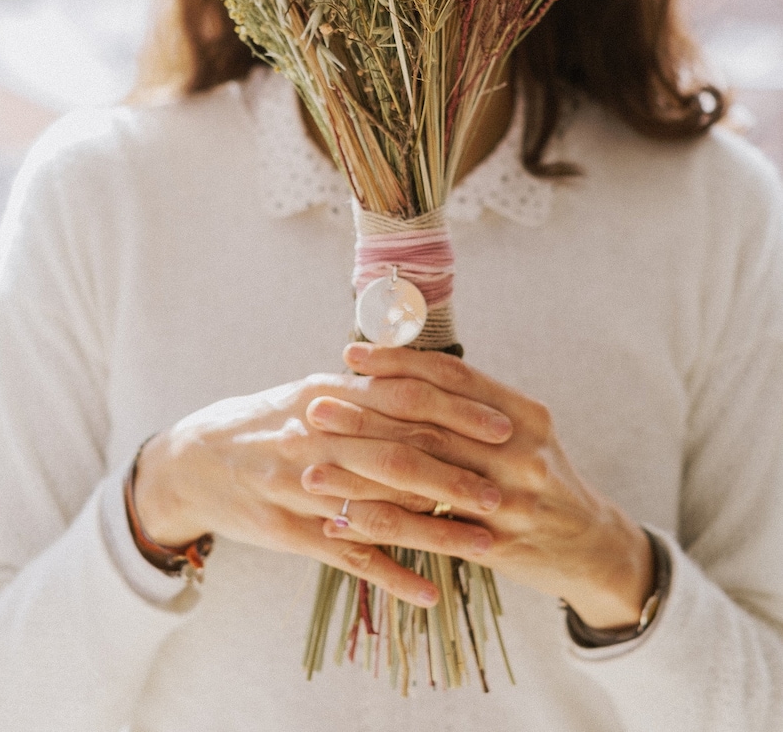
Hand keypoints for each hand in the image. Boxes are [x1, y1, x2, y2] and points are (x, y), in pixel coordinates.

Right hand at [132, 368, 512, 607]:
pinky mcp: (292, 532)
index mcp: (328, 394)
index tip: (504, 426)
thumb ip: (368, 388)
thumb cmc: (268, 420)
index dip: (458, 414)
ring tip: (486, 545)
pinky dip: (391, 576)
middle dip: (458, 475)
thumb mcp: (313, 391)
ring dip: (437, 530)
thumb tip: (431, 380)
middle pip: (399, 456)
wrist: (195, 459)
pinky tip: (429, 592)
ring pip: (380, 511)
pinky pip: (348, 557)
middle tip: (506, 491)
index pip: (405, 400)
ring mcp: (303, 487)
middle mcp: (318, 437)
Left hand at [309, 343, 653, 629]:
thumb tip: (404, 368)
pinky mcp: (497, 544)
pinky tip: (340, 522)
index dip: (398, 363)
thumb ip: (474, 406)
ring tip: (313, 466)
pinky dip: (379, 526)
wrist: (591, 546)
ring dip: (360, 474)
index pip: (452, 376)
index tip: (351, 356)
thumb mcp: (524, 431)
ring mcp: (510, 499)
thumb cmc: (543, 477)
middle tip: (316, 408)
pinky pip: (425, 532)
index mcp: (524, 413)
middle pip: (430, 424)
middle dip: (366, 415)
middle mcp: (520, 450)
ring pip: (420, 479)